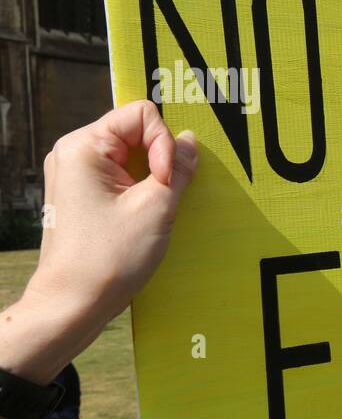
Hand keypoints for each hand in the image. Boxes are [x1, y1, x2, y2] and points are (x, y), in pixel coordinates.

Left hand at [23, 101, 197, 333]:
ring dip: (152, 177)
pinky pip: (120, 175)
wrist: (73, 303)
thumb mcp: (156, 208)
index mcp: (83, 147)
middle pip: (135, 132)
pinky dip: (140, 189)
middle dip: (160, 159)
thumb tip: (190, 141)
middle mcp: (73, 153)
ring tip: (156, 208)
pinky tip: (144, 216)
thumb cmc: (108, 258)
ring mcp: (74, 174)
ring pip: (131, 155)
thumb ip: (178, 169)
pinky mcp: (81, 194)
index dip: (164, 143)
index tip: (164, 181)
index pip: (140, 115)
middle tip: (167, 195)